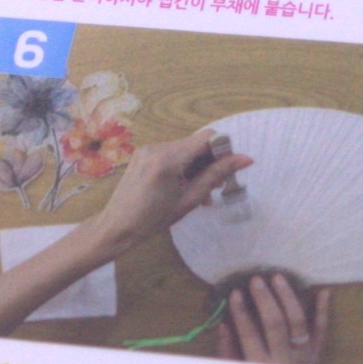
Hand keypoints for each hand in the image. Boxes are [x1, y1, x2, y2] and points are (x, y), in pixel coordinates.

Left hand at [83, 128, 252, 257]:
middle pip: (196, 143)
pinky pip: (171, 153)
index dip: (223, 149)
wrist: (117, 226)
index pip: (207, 137)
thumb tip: (245, 159)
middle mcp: (158, 146)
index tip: (230, 169)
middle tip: (217, 187)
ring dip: (197, 166)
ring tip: (201, 192)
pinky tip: (184, 186)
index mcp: (169, 158)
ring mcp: (148, 148)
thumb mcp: (189, 199)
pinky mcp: (143, 153)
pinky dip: (182, 166)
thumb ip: (215, 175)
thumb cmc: (154, 219)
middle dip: (210, 161)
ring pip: (184, 148)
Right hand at [216, 272, 331, 363]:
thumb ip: (227, 352)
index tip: (235, 293)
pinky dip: (323, 311)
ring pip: (298, 323)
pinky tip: (323, 292)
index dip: (241, 313)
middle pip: (275, 325)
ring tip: (278, 278)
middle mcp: (284, 360)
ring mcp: (303, 356)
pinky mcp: (317, 354)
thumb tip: (223, 324)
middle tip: (256, 279)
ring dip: (288, 298)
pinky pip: (322, 331)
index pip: (249, 334)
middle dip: (265, 300)